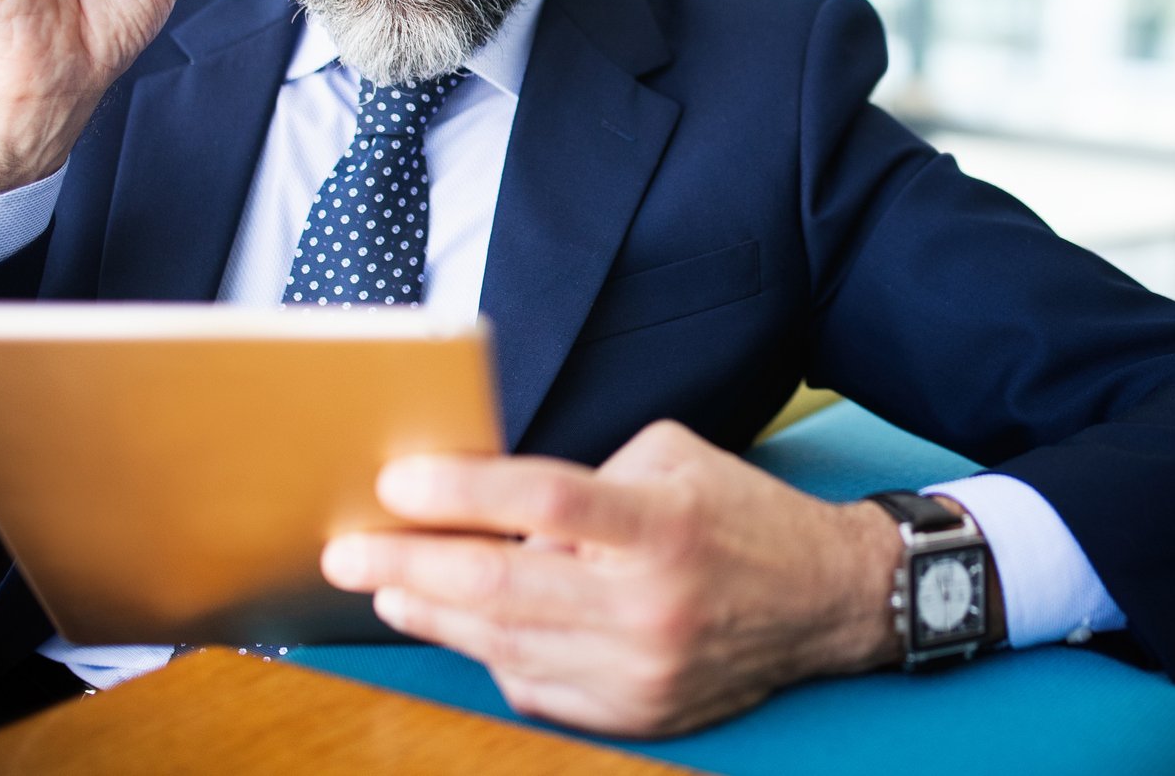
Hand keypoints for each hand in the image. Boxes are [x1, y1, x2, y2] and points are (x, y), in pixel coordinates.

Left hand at [321, 420, 909, 736]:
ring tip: (387, 587)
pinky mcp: (635, 713)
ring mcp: (640, 669)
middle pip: (503, 583)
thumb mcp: (672, 460)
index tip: (396, 481)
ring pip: (504, 644)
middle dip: (409, 564)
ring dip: (433, 614)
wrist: (824, 601)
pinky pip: (534, 688)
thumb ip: (584, 478)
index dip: (462, 489)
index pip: (546, 499)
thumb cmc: (739, 517)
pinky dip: (491, 654)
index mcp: (662, 525)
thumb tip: (490, 502)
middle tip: (349, 550)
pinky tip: (463, 626)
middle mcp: (650, 603)